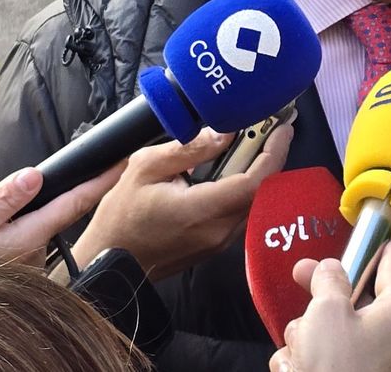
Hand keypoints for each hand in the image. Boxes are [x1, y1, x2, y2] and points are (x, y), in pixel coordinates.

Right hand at [0, 163, 122, 264]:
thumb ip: (5, 197)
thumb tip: (36, 175)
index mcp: (32, 235)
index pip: (76, 201)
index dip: (100, 180)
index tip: (121, 163)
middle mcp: (35, 251)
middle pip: (37, 210)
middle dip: (6, 202)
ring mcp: (26, 264)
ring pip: (15, 226)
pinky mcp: (14, 273)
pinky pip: (3, 243)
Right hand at [72, 124, 293, 280]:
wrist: (108, 262)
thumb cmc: (120, 217)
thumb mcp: (145, 168)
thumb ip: (190, 149)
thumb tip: (225, 132)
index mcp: (203, 211)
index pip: (255, 182)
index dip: (274, 153)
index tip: (282, 128)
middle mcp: (219, 231)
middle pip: (260, 191)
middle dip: (268, 157)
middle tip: (269, 128)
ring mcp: (219, 243)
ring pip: (252, 203)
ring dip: (256, 172)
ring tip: (252, 143)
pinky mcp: (215, 246)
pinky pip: (239, 213)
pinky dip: (243, 188)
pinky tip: (233, 169)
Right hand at [271, 241, 390, 371]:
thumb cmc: (336, 364)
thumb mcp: (328, 310)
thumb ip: (328, 282)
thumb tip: (330, 269)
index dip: (385, 252)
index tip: (386, 241)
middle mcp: (389, 337)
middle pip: (352, 301)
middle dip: (321, 301)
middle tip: (301, 275)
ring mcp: (368, 362)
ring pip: (328, 331)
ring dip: (305, 336)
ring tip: (300, 353)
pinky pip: (320, 358)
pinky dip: (303, 361)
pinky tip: (295, 369)